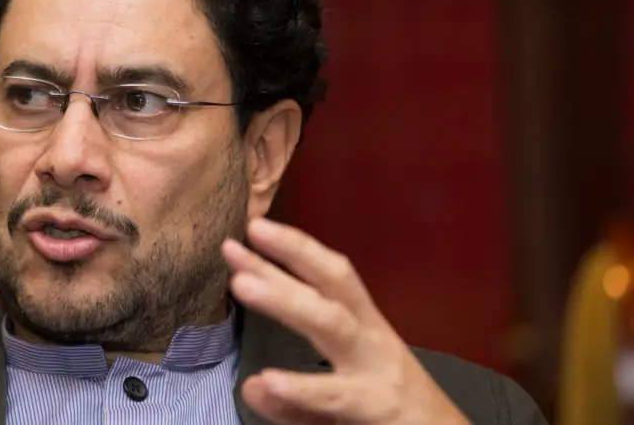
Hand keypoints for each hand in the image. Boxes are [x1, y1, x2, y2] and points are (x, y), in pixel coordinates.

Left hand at [223, 218, 469, 424]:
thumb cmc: (391, 420)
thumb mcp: (336, 406)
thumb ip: (294, 400)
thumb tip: (252, 387)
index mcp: (364, 330)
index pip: (329, 279)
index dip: (294, 250)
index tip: (254, 227)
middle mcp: (373, 343)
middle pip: (333, 286)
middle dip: (290, 257)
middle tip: (241, 240)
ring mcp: (379, 374)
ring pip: (332, 326)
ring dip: (285, 301)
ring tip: (242, 284)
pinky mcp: (380, 409)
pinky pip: (337, 396)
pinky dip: (303, 388)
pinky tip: (270, 380)